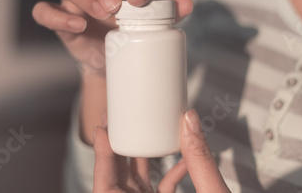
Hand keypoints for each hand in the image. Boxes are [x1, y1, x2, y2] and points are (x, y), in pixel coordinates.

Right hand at [32, 0, 192, 74]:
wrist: (113, 60)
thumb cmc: (132, 31)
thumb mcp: (151, 21)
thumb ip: (168, 10)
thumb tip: (188, 3)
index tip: (141, 0)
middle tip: (115, 4)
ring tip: (100, 15)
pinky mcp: (57, 16)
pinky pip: (43, 9)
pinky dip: (57, 16)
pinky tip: (77, 25)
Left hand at [93, 109, 230, 192]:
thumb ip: (199, 162)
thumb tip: (189, 120)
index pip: (105, 184)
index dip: (102, 152)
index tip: (103, 125)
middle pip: (120, 179)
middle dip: (120, 147)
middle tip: (120, 117)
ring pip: (140, 184)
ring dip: (143, 157)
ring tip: (145, 128)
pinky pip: (162, 192)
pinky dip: (169, 174)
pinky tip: (180, 158)